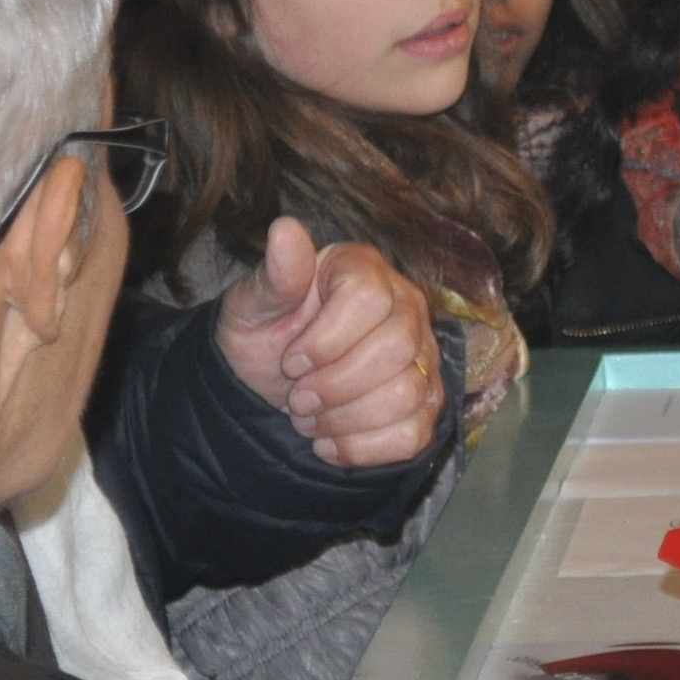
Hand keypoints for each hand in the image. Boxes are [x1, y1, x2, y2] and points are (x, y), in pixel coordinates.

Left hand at [218, 218, 441, 467]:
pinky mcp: (427, 403)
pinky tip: (330, 443)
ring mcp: (423, 356)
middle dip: (335, 386)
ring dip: (345, 419)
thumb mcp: (253, 306)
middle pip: (395, 349)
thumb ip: (274, 276)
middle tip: (297, 398)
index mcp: (364, 270)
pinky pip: (414, 434)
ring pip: (408, 394)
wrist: (272, 382)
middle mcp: (406, 307)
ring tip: (310, 419)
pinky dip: (363, 449)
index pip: (369, 299)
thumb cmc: (264, 334)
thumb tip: (284, 230)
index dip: (326, 340)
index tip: (291, 360)